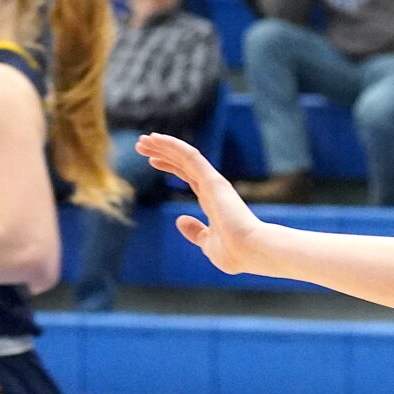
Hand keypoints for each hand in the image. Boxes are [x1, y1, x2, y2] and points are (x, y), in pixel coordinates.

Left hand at [140, 132, 266, 275]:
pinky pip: (191, 156)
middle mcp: (212, 187)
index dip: (170, 165)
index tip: (152, 160)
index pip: (188, 176)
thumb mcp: (208, 244)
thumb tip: (180, 221)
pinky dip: (174, 146)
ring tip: (143, 140)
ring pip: (185, 156)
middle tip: (141, 143)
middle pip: (183, 163)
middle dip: (162, 152)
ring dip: (164, 145)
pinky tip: (157, 140)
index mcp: (212, 200)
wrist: (252, 252)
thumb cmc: (235, 253)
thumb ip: (196, 232)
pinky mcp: (213, 180)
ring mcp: (213, 182)